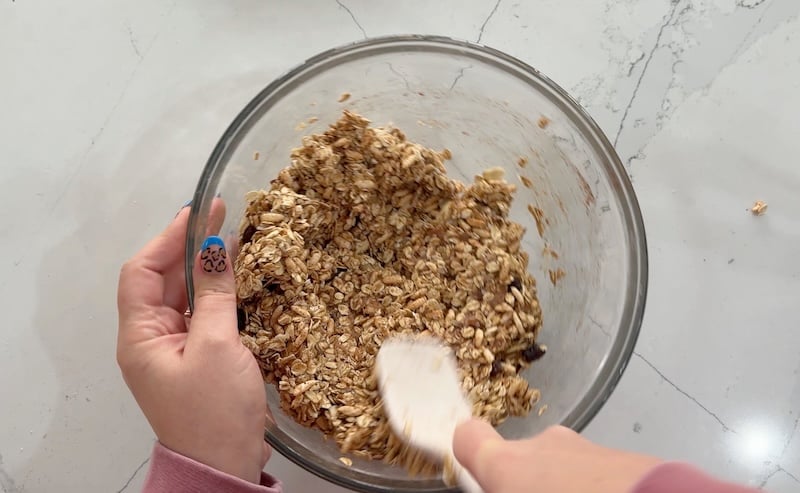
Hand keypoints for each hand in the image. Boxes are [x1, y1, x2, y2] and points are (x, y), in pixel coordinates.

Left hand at [116, 201, 269, 483]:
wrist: (225, 468)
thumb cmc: (215, 411)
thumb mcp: (218, 345)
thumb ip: (215, 293)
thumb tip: (215, 246)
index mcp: (140, 337)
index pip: (142, 273)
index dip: (168, 239)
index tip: (198, 212)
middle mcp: (151, 341)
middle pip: (164, 281)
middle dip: (190, 247)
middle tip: (223, 215)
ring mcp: (174, 351)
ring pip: (185, 297)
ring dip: (206, 269)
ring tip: (234, 239)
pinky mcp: (198, 361)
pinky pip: (203, 316)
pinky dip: (218, 295)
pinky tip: (239, 279)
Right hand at [453, 419, 661, 492]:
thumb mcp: (512, 490)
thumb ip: (503, 485)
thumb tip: (503, 483)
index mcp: (506, 466)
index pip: (468, 437)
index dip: (469, 452)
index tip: (475, 473)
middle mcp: (541, 446)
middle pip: (520, 462)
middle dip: (527, 486)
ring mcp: (585, 449)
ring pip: (562, 469)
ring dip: (566, 490)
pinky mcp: (622, 458)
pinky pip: (597, 476)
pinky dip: (598, 491)